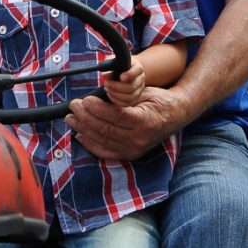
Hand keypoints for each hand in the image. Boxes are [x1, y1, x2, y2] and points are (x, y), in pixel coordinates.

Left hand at [65, 85, 184, 160]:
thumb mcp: (143, 92)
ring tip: (71, 118)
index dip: (96, 108)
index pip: (115, 116)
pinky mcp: (130, 154)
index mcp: (144, 121)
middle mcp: (139, 139)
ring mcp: (134, 149)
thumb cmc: (158, 100)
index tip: (83, 100)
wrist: (176, 115)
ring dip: (83, 129)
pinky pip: (106, 152)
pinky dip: (90, 144)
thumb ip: (122, 96)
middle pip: (105, 129)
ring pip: (102, 140)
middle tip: (73, 106)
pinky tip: (79, 135)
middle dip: (85, 117)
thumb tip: (96, 95)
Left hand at [104, 55, 144, 106]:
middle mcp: (140, 79)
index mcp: (137, 68)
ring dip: (115, 94)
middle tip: (106, 83)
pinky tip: (110, 94)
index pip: (138, 70)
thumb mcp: (114, 62)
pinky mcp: (134, 99)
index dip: (130, 74)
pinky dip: (116, 100)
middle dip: (116, 86)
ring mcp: (139, 90)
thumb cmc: (119, 66)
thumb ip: (109, 66)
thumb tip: (104, 75)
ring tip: (106, 89)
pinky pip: (127, 103)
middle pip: (132, 87)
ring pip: (130, 97)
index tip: (121, 77)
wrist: (126, 72)